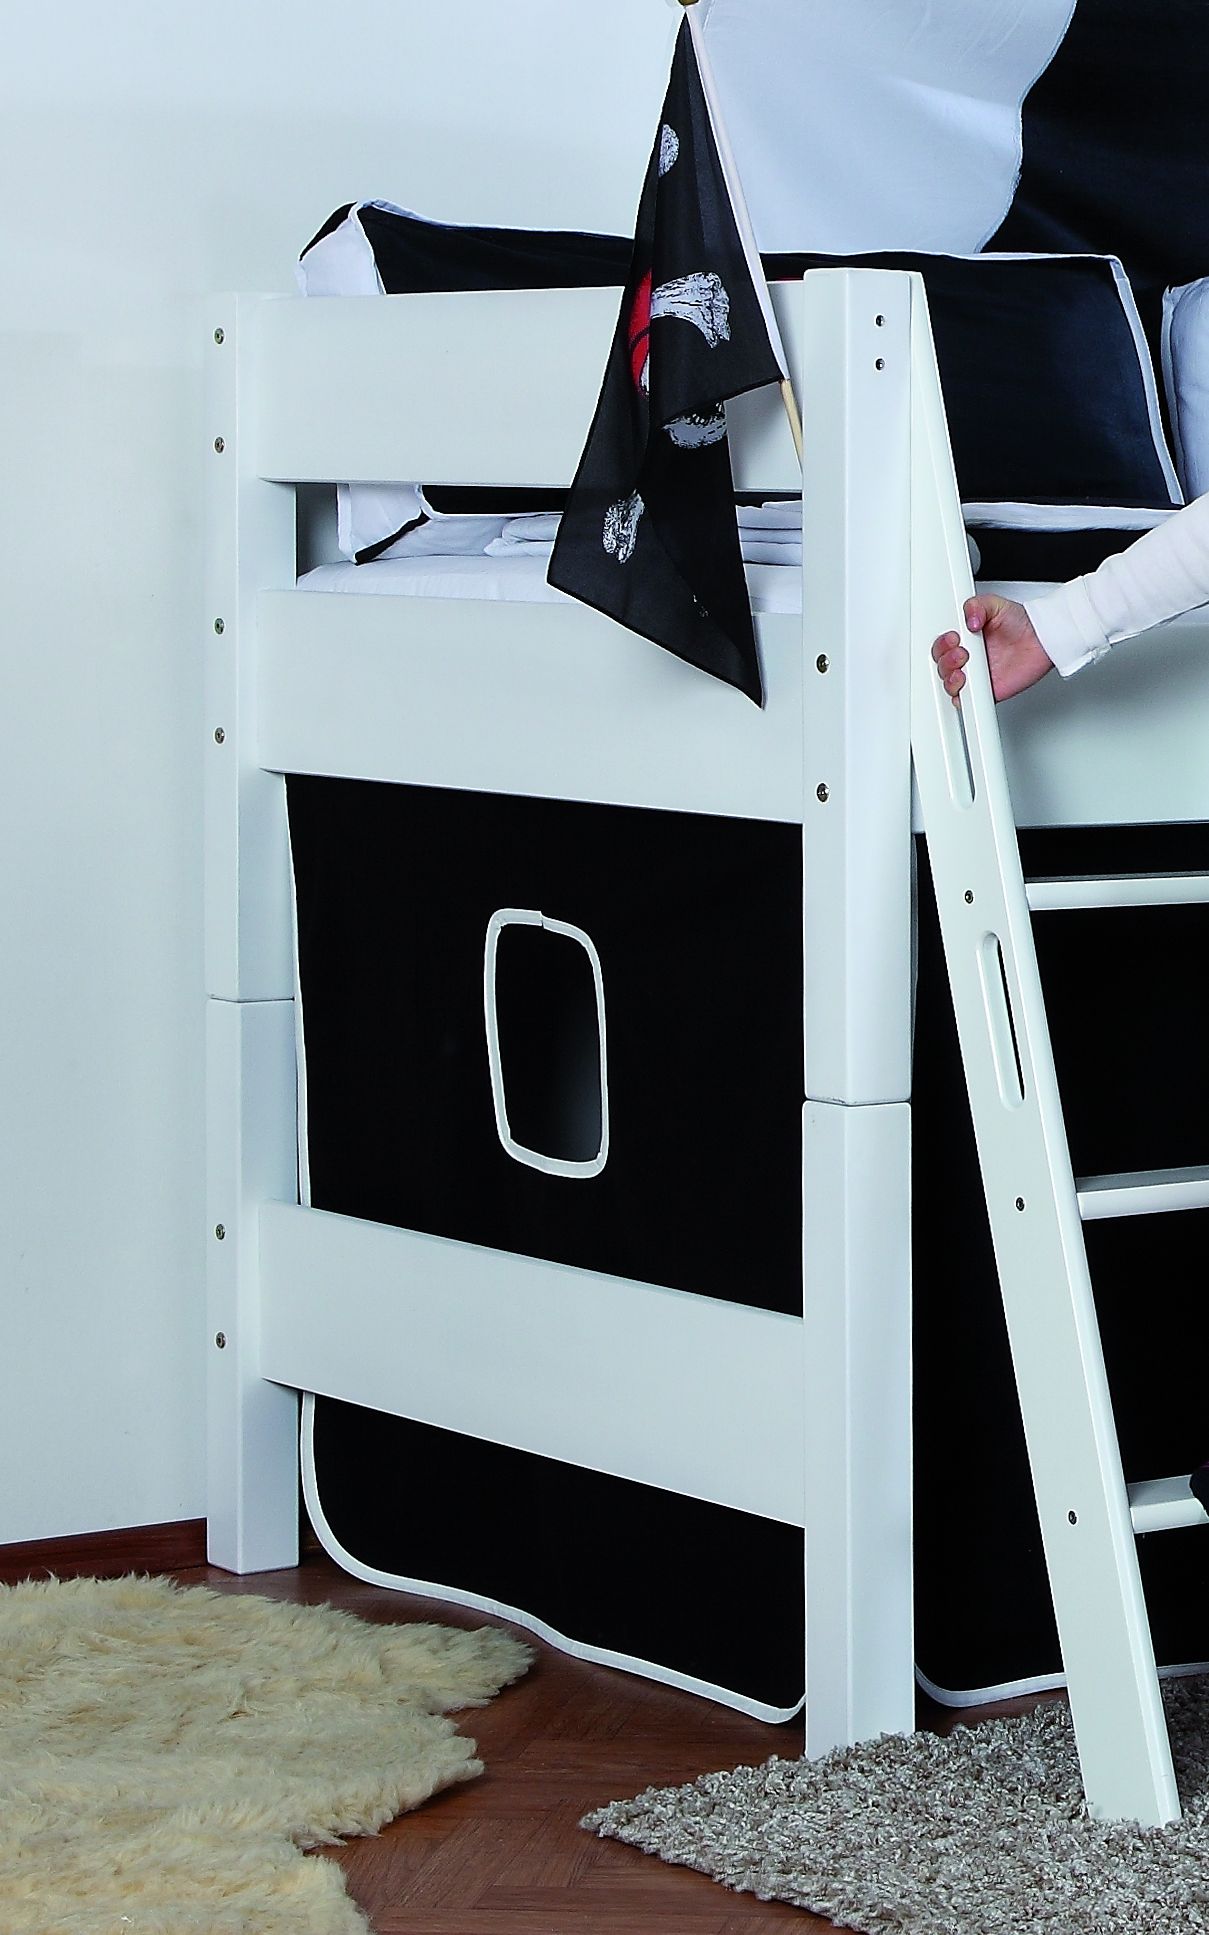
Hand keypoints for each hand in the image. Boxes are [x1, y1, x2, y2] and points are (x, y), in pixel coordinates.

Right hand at [932, 595, 1054, 704]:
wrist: (1043, 639)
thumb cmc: (1021, 623)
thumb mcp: (995, 604)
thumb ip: (977, 606)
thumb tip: (969, 619)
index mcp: (964, 638)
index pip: (941, 646)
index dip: (942, 644)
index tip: (954, 638)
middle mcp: (967, 658)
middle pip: (941, 666)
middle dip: (946, 660)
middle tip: (962, 652)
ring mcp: (975, 675)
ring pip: (949, 684)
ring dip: (951, 678)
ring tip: (964, 669)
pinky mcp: (985, 691)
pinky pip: (966, 701)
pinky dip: (962, 697)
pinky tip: (968, 685)